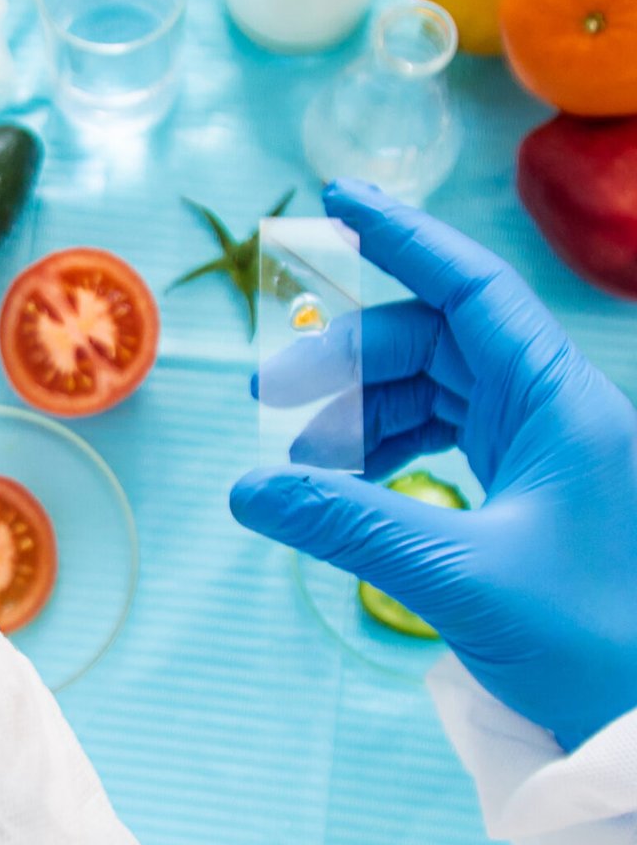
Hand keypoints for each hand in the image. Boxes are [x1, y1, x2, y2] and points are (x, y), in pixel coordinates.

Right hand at [231, 179, 636, 751]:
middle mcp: (561, 412)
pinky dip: (395, 452)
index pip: (472, 286)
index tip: (336, 198)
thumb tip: (247, 489)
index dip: (403, 236)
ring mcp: (554, 453)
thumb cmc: (596, 646)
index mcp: (564, 404)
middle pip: (439, 341)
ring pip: (442, 393)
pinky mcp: (541, 495)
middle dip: (351, 355)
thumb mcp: (459, 580)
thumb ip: (348, 524)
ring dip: (366, 412)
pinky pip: (455, 441)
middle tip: (269, 390)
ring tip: (303, 457)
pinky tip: (351, 485)